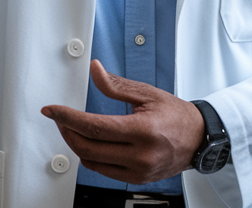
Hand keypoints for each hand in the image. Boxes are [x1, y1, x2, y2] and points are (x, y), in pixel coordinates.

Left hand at [41, 59, 204, 183]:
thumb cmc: (177, 115)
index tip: (52, 110)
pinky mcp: (136, 179)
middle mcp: (140, 156)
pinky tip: (89, 142)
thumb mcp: (147, 94)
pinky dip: (90, 156)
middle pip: (87, 147)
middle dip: (66, 130)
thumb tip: (95, 70)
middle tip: (60, 117)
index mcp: (143, 131)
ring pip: (91, 162)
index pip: (94, 126)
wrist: (199, 139)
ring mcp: (138, 171)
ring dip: (76, 144)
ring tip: (73, 127)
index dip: (67, 117)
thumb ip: (116, 85)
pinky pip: (103, 171)